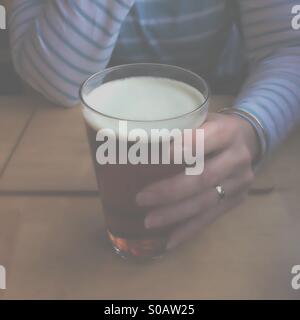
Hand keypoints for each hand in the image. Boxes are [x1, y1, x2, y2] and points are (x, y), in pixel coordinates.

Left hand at [136, 113, 259, 249]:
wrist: (247, 142)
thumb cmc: (213, 128)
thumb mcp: (201, 118)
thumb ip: (179, 128)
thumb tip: (137, 140)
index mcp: (228, 131)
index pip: (206, 139)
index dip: (186, 147)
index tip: (161, 155)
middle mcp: (237, 158)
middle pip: (204, 177)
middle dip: (171, 191)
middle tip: (141, 199)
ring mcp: (240, 183)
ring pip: (206, 202)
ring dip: (176, 214)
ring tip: (149, 221)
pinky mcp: (236, 201)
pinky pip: (211, 218)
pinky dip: (188, 230)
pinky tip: (169, 240)